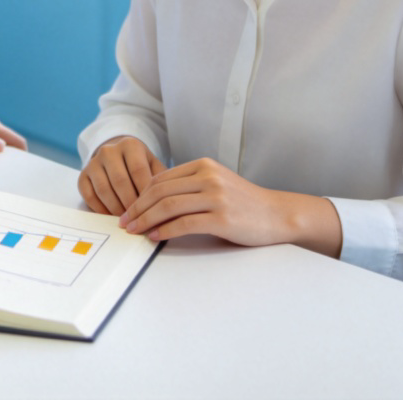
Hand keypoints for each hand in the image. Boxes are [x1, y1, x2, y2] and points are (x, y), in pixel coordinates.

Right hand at [78, 136, 166, 215]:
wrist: (117, 155)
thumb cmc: (140, 165)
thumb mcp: (153, 166)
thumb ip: (161, 182)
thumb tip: (168, 206)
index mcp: (130, 145)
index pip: (138, 170)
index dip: (145, 193)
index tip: (154, 211)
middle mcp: (109, 150)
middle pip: (120, 181)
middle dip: (130, 204)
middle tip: (140, 221)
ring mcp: (93, 162)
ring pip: (103, 189)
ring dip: (116, 209)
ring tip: (127, 221)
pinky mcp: (82, 175)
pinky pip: (89, 195)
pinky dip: (100, 210)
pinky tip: (111, 217)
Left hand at [119, 157, 341, 255]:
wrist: (278, 214)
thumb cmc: (244, 203)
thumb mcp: (215, 183)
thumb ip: (189, 186)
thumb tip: (153, 200)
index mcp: (202, 165)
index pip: (160, 178)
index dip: (140, 194)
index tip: (128, 208)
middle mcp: (207, 176)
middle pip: (160, 191)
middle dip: (137, 208)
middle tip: (124, 222)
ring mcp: (215, 196)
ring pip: (168, 206)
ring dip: (146, 220)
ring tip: (134, 231)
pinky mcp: (222, 217)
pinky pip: (184, 224)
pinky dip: (165, 230)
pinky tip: (155, 237)